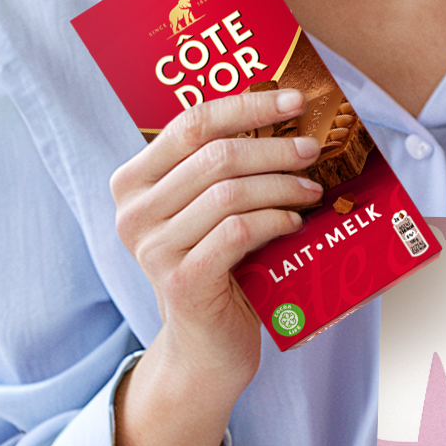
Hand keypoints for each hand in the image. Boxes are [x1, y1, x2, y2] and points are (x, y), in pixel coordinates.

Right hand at [112, 85, 321, 384]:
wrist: (205, 345)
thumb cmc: (218, 266)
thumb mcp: (210, 210)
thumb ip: (223, 169)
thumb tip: (287, 117)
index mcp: (134, 182)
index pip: (191, 124)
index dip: (246, 106)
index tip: (293, 99)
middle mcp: (134, 212)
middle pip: (216, 156)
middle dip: (274, 148)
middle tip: (312, 150)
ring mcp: (153, 248)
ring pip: (229, 193)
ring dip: (282, 186)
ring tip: (312, 189)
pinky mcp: (182, 280)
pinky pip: (237, 232)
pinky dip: (274, 220)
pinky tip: (294, 223)